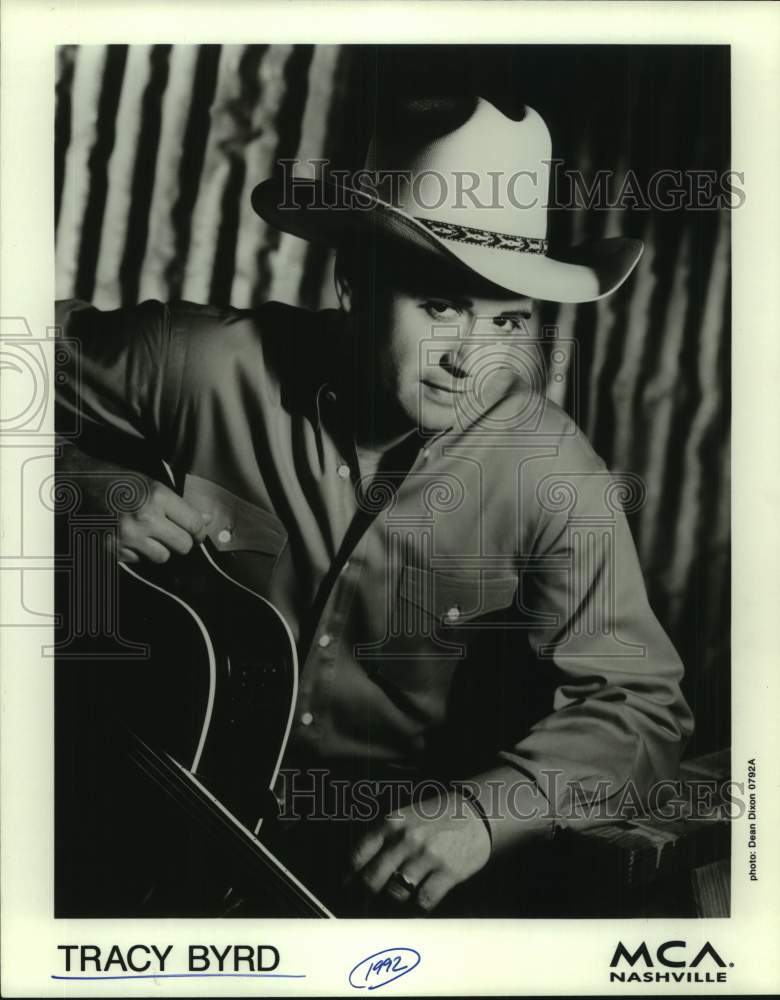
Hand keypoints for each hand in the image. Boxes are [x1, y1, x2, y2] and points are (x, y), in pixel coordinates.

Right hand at [113, 476, 211, 564]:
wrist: (80, 484)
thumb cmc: (119, 481)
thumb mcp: (153, 484)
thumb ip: (180, 505)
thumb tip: (206, 520)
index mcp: (157, 497)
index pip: (194, 525)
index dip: (200, 531)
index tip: (198, 533)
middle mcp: (144, 518)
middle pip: (183, 546)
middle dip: (182, 541)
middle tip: (175, 534)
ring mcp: (127, 536)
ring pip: (162, 557)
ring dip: (160, 549)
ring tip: (149, 534)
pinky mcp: (112, 549)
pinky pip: (138, 560)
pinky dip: (137, 552)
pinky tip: (129, 537)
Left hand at [350, 790, 490, 912]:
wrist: (477, 812)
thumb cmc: (437, 815)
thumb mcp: (407, 815)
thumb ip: (385, 836)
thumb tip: (362, 865)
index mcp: (392, 823)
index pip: (359, 854)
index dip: (349, 875)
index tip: (346, 886)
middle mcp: (406, 839)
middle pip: (373, 878)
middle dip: (366, 895)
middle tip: (365, 902)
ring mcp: (427, 856)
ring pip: (396, 893)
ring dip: (392, 902)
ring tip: (391, 905)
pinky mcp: (448, 872)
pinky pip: (424, 900)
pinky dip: (418, 907)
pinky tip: (417, 904)